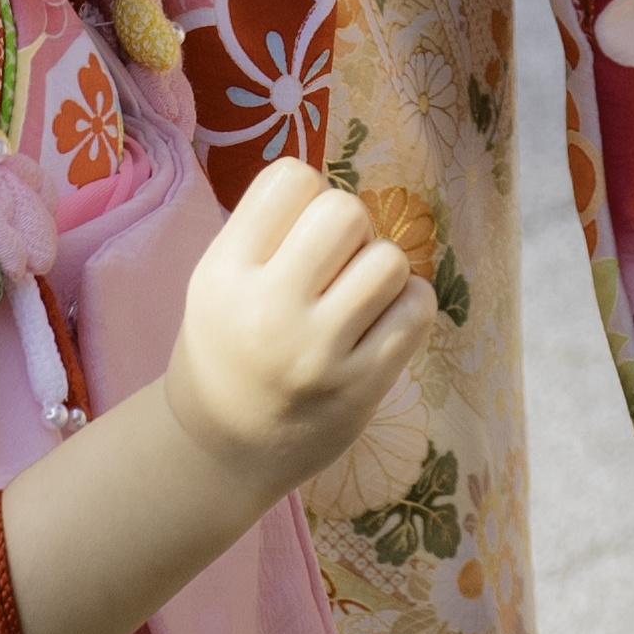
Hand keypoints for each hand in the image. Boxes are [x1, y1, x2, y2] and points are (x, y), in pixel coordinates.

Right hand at [160, 155, 428, 499]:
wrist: (220, 454)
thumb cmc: (227, 350)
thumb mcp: (217, 283)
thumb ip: (269, 235)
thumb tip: (343, 193)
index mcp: (223, 274)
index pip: (290, 179)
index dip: (305, 196)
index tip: (297, 231)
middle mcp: (267, 311)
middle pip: (345, 211)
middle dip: (350, 228)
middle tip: (334, 263)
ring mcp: (317, 353)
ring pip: (389, 259)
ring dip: (381, 270)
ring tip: (357, 297)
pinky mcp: (360, 388)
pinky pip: (416, 310)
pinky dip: (408, 305)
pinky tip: (381, 322)